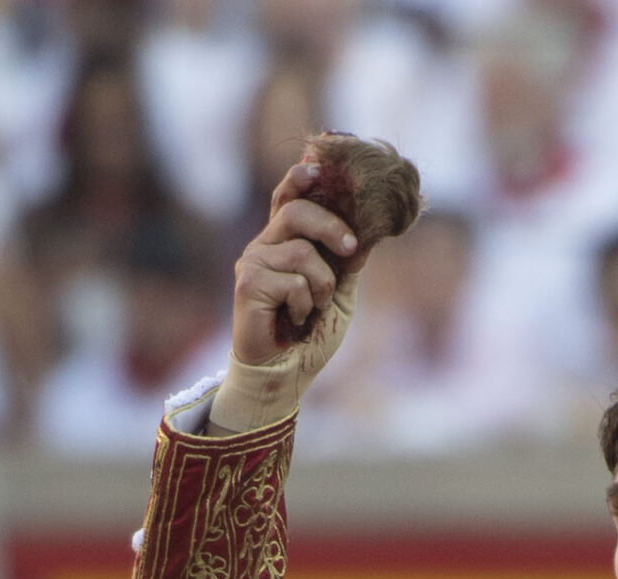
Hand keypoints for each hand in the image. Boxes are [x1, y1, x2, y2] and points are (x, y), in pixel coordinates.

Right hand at [214, 161, 362, 431]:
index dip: (299, 178)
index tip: (317, 166)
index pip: (288, 197)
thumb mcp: (340, 291)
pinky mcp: (247, 283)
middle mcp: (265, 245)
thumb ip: (348, 259)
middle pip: (296, 211)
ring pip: (301, 251)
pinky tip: (294, 321)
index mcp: (285, 241)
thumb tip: (370, 226)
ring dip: (321, 286)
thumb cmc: (311, 333)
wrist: (286, 373)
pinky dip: (304, 305)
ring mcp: (253, 262)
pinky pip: (292, 280)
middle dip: (330, 227)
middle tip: (350, 247)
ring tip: (313, 308)